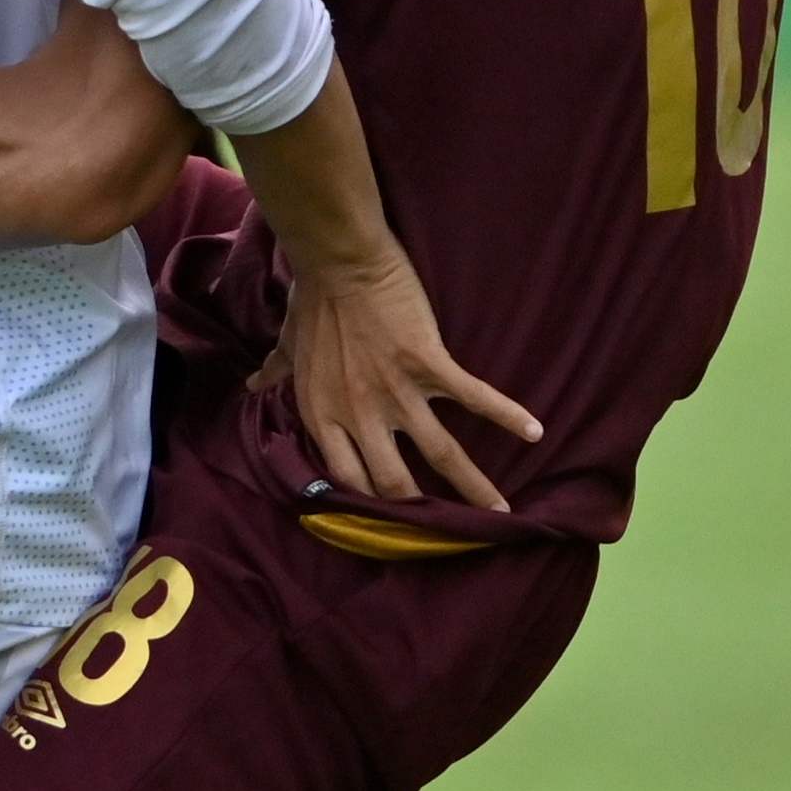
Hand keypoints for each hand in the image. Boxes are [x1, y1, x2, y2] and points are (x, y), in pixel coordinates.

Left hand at [262, 242, 540, 510]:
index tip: (390, 522)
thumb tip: (255, 385)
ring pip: (441, 455)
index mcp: (323, 416)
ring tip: (499, 512)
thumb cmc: (313, 302)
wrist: (340, 261)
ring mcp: (396, 393)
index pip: (346, 479)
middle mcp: (360, 415)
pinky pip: (475, 398)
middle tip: (449, 529)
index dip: (369, 505)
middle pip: (394, 483)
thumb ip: (276, 373)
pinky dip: (508, 415)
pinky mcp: (429, 365)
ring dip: (473, 488)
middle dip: (422, 513)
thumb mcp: (289, 346)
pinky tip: (536, 431)